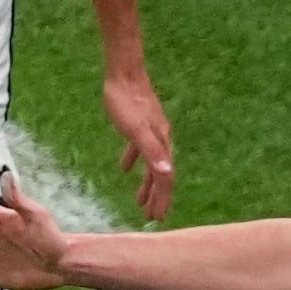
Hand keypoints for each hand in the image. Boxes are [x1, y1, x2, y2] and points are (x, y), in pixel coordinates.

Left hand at [105, 63, 176, 223]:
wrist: (123, 72)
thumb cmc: (126, 101)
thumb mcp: (135, 129)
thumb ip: (149, 151)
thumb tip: (166, 173)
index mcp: (160, 144)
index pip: (165, 177)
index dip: (162, 198)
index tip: (156, 217)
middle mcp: (160, 140)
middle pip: (161, 174)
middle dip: (157, 196)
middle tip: (151, 216)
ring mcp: (151, 132)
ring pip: (152, 164)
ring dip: (147, 184)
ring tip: (139, 200)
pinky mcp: (140, 124)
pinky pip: (140, 149)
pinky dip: (134, 161)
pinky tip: (124, 167)